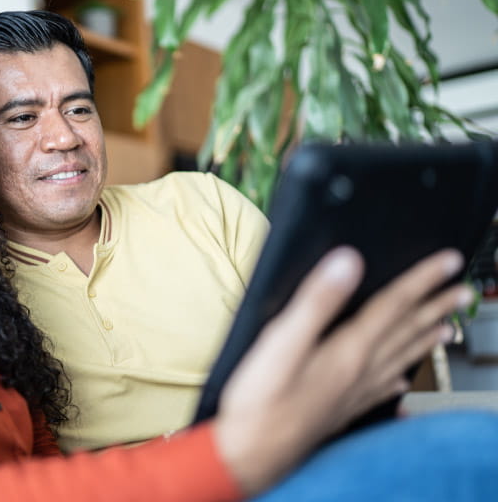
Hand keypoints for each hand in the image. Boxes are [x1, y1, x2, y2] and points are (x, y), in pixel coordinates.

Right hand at [210, 246, 470, 495]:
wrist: (251, 453)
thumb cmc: (261, 400)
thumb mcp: (282, 340)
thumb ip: (316, 300)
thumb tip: (347, 262)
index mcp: (350, 350)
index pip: (395, 306)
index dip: (423, 279)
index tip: (449, 261)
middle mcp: (360, 372)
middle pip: (406, 332)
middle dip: (436, 307)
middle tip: (462, 291)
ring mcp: (353, 393)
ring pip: (400, 359)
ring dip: (425, 340)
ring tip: (446, 329)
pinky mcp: (340, 410)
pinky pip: (381, 390)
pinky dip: (397, 379)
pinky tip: (402, 382)